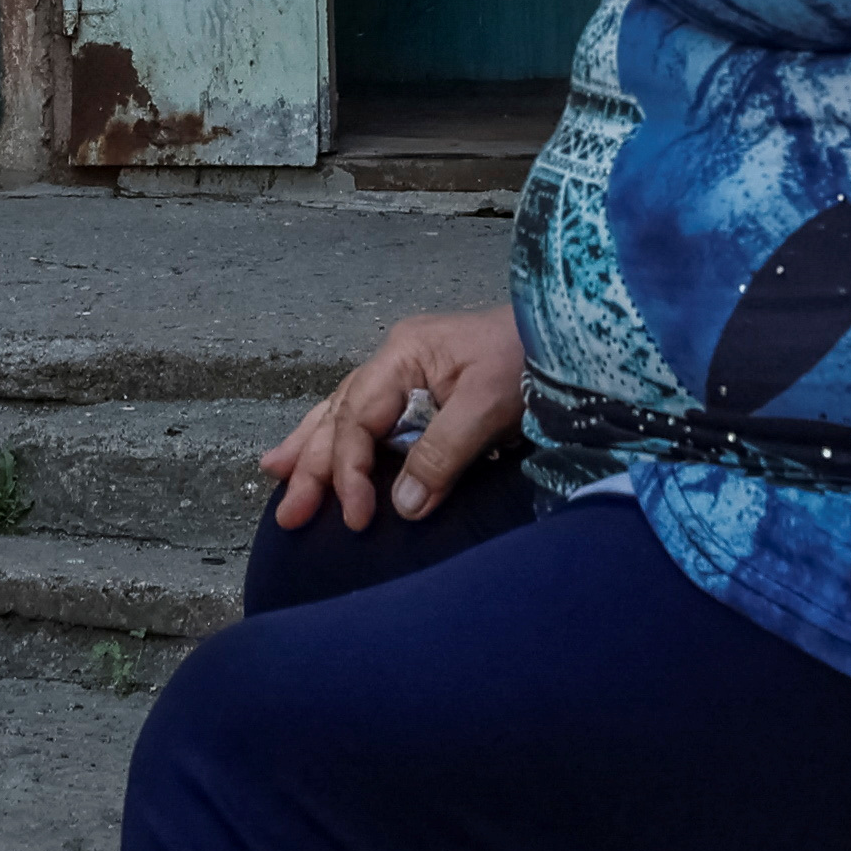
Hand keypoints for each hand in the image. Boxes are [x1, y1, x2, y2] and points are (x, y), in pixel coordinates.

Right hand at [253, 306, 522, 530]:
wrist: (574, 332)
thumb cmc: (532, 359)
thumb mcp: (488, 406)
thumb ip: (442, 454)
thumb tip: (402, 506)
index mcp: (404, 354)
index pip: (358, 419)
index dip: (350, 472)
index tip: (357, 517)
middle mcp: (397, 359)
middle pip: (340, 415)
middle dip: (312, 465)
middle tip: (289, 514)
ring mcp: (409, 371)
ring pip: (345, 411)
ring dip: (313, 447)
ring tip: (276, 476)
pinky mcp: (425, 388)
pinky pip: (369, 415)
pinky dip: (342, 436)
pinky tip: (323, 450)